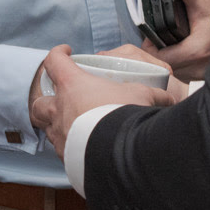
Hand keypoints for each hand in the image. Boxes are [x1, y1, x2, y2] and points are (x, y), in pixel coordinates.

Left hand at [27, 44, 177, 155]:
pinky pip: (62, 150)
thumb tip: (170, 98)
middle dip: (45, 100)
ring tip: (73, 125)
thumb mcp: (143, 96)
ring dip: (57, 125)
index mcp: (72, 86)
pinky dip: (70, 146)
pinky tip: (84, 147)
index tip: (66, 52)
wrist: (120, 155)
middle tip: (60, 98)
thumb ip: (154, 94)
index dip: (58, 54)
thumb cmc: (125, 115)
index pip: (54, 62)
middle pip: (38, 103)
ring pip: (47, 129)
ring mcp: (60, 136)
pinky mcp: (66, 158)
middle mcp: (59, 110)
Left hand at [144, 0, 209, 81]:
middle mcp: (198, 69)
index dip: (152, 46)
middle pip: (165, 66)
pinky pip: (184, 75)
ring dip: (170, 60)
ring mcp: (202, 76)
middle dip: (159, 52)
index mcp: (195, 52)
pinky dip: (181, 65)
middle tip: (160, 37)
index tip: (153, 36)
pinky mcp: (205, 79)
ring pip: (174, 73)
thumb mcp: (203, 1)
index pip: (159, 58)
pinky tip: (183, 52)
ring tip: (172, 44)